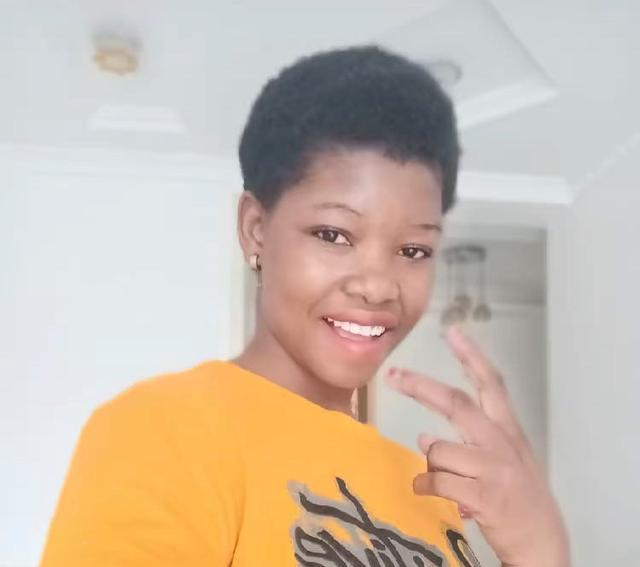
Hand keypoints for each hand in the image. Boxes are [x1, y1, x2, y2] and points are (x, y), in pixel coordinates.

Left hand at [385, 325, 569, 566]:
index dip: (472, 356)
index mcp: (508, 430)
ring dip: (430, 464)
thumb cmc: (516, 497)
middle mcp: (502, 443)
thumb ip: (465, 445)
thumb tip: (424, 439)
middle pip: (456, 404)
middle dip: (421, 386)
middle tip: (394, 375)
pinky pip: (436, 481)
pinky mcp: (484, 497)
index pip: (491, 383)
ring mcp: (494, 469)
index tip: (452, 332)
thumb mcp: (499, 462)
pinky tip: (426, 490)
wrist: (542, 542)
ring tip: (439, 481)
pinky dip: (424, 485)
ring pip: (438, 450)